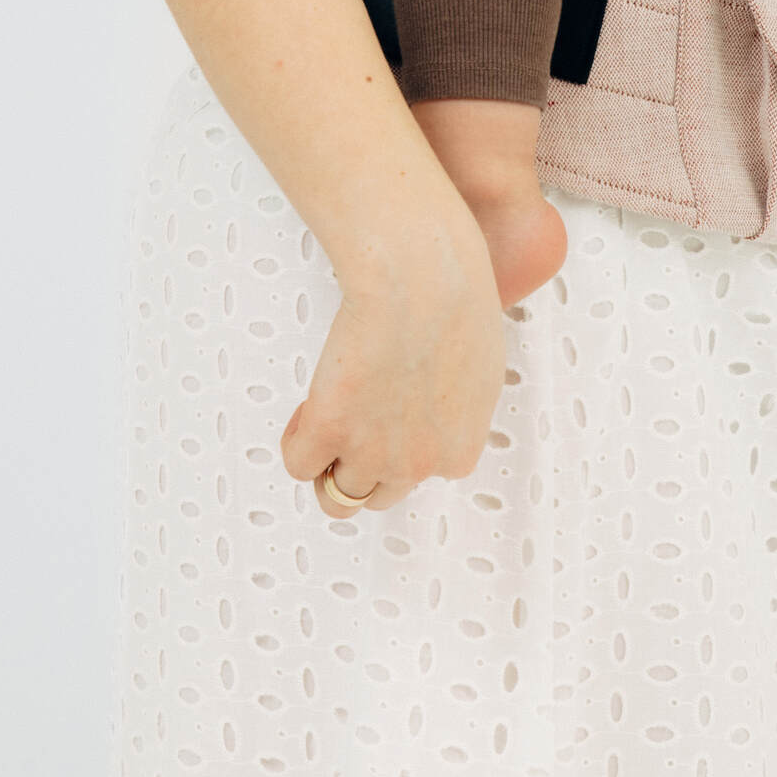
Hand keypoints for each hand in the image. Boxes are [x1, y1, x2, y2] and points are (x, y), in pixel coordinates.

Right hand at [280, 221, 508, 514]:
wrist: (421, 279)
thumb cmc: (457, 298)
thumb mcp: (479, 364)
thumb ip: (457, 402)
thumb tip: (437, 401)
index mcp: (460, 448)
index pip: (426, 475)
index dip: (403, 443)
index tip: (393, 414)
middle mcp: (418, 463)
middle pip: (381, 494)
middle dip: (366, 464)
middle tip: (354, 424)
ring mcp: (372, 454)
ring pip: (338, 497)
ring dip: (328, 465)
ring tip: (326, 422)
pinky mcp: (330, 431)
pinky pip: (299, 463)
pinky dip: (297, 440)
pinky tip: (309, 408)